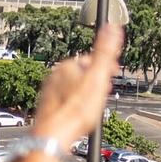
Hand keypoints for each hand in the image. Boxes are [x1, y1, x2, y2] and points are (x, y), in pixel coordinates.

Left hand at [33, 24, 123, 146]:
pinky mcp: (47, 107)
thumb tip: (112, 27)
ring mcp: (49, 92)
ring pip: (72, 88)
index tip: (114, 76)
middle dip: (94, 81)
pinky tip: (79, 115)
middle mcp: (55, 76)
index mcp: (67, 65)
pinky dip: (74, 105)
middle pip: (81, 74)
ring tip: (93, 106)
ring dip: (84, 94)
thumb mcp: (98, 77)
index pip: (91, 60)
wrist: (55, 134)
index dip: (105, 68)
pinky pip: (65, 101)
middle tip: (105, 92)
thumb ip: (105, 52)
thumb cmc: (77, 109)